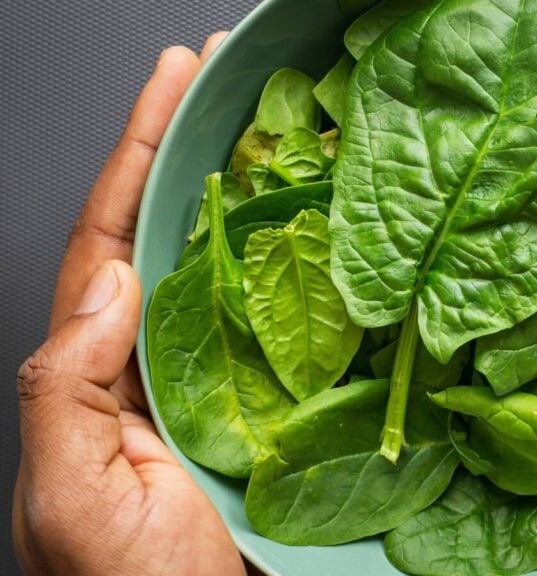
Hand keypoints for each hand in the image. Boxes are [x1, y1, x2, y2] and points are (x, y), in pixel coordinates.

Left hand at [12, 34, 246, 574]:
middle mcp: (154, 361)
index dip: (138, 153)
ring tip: (275, 130)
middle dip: (189, 150)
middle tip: (227, 77)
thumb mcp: (70, 496)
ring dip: (248, 196)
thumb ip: (67, 389)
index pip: (110, 239)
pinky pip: (281, 324)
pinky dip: (296, 269)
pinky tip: (320, 232)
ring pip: (229, 269)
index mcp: (97, 371)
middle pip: (170, 232)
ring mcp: (215, 380)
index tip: (175, 82)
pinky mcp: (269, 406)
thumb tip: (111, 282)